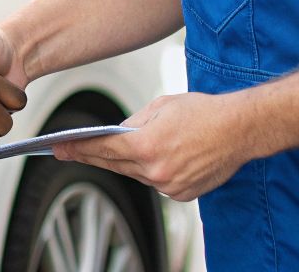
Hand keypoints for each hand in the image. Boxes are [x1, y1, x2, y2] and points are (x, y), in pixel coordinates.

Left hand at [51, 92, 258, 201]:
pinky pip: (155, 182)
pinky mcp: (181, 193)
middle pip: (113, 164)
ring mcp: (169, 185)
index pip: (102, 148)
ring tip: (102, 152)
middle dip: (89, 156)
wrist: (239, 129)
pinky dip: (148, 170)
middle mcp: (156, 171)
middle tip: (66, 151)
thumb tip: (116, 133)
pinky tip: (146, 159)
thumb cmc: (203, 112)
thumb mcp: (160, 106)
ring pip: (134, 174)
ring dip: (121, 163)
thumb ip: (133, 123)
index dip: (77, 147)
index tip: (58, 147)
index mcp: (147, 146)